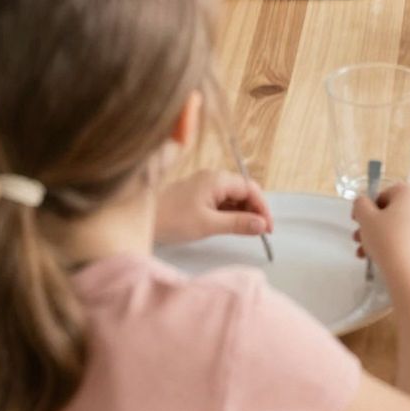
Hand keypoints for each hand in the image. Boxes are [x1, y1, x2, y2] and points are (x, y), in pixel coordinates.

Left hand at [154, 168, 272, 244]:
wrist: (141, 219)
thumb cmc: (172, 220)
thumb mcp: (208, 224)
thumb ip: (237, 223)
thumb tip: (262, 225)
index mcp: (217, 179)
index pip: (250, 189)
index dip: (263, 208)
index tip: (268, 229)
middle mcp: (213, 178)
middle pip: (243, 191)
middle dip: (254, 210)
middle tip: (261, 232)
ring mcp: (205, 185)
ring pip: (233, 197)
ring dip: (243, 213)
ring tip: (248, 232)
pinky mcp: (198, 195)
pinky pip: (221, 201)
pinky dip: (230, 213)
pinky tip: (232, 226)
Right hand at [352, 181, 409, 291]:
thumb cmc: (388, 242)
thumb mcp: (365, 218)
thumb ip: (360, 204)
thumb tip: (363, 203)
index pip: (386, 194)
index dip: (368, 208)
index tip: (358, 221)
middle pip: (395, 212)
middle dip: (374, 226)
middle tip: (360, 239)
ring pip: (404, 228)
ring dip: (384, 238)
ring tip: (367, 253)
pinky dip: (401, 246)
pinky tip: (386, 260)